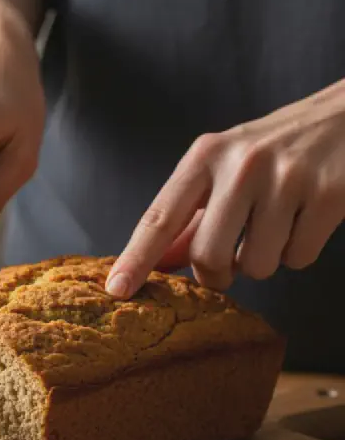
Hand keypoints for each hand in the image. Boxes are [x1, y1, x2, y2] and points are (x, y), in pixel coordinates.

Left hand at [107, 80, 344, 297]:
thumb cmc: (277, 149)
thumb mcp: (225, 170)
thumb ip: (190, 218)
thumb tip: (157, 263)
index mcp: (206, 156)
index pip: (159, 218)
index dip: (136, 259)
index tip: (117, 289)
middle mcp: (242, 164)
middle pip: (207, 257)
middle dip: (217, 275)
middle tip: (229, 263)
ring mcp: (287, 178)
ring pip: (256, 266)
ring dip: (264, 260)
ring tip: (278, 224)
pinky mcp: (329, 195)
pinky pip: (298, 259)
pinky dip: (299, 251)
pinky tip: (306, 218)